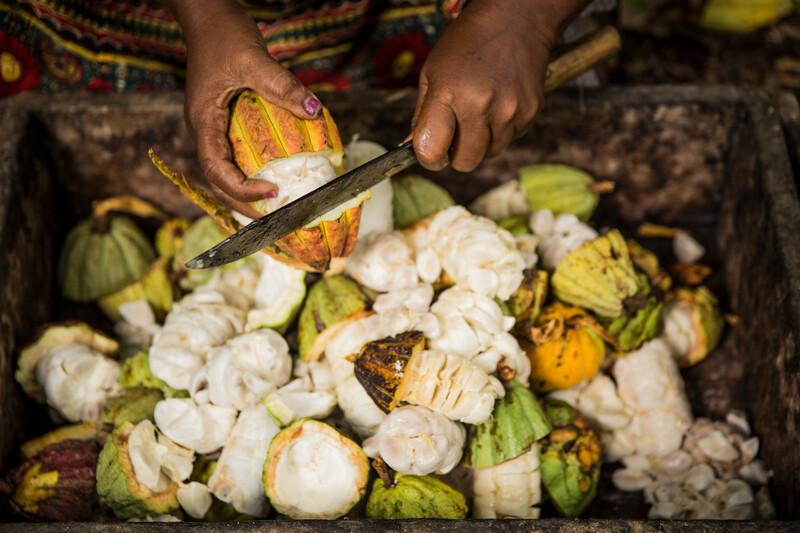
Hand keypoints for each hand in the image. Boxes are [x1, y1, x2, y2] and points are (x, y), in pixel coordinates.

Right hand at [165, 0, 319, 217]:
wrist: (207, 15)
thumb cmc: (223, 34)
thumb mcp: (253, 57)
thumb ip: (281, 85)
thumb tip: (313, 109)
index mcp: (203, 122)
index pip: (216, 170)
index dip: (242, 190)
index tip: (273, 194)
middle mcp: (205, 131)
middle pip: (219, 183)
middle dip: (246, 206)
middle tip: (280, 219)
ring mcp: (213, 129)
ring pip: (226, 174)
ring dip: (249, 196)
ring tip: (279, 211)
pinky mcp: (224, 124)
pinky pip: (236, 158)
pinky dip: (253, 175)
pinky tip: (277, 181)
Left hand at [411, 0, 586, 171]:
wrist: (517, 18)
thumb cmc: (468, 43)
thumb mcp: (432, 72)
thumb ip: (422, 115)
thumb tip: (414, 148)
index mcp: (449, 93)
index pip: (431, 151)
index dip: (429, 158)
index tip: (431, 152)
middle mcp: (481, 105)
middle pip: (464, 162)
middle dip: (456, 155)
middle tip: (454, 135)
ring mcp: (510, 110)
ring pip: (489, 154)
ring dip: (480, 142)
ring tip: (478, 111)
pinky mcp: (530, 112)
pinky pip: (510, 139)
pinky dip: (501, 129)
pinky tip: (498, 103)